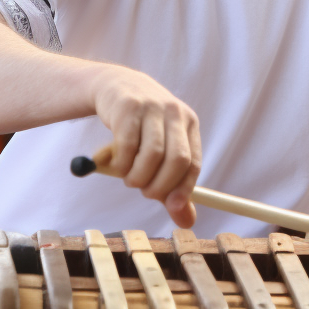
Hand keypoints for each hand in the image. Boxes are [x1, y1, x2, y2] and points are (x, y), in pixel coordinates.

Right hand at [91, 66, 201, 226]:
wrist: (115, 87)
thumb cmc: (142, 127)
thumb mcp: (162, 151)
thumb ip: (173, 186)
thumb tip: (187, 222)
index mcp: (189, 123)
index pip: (193, 162)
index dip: (184, 188)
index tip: (172, 207)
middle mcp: (174, 113)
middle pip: (177, 160)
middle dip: (160, 186)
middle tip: (145, 192)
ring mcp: (152, 108)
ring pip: (152, 155)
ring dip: (138, 178)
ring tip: (130, 179)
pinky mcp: (128, 107)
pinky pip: (127, 146)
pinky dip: (121, 165)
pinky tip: (117, 165)